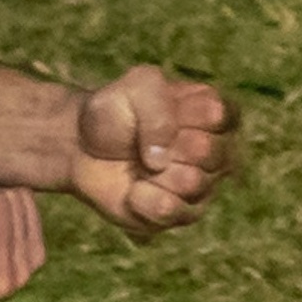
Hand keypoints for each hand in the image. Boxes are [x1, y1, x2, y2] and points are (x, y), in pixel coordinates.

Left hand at [71, 65, 238, 237]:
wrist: (81, 147)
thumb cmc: (114, 112)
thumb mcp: (135, 86)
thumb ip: (157, 108)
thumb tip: (162, 161)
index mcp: (214, 113)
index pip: (220, 116)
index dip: (182, 115)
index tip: (154, 110)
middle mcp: (216, 152)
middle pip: (209, 152)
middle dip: (167, 145)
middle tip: (142, 142)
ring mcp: (202, 185)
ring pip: (192, 183)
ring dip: (154, 174)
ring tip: (140, 166)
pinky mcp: (180, 214)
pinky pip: (170, 211)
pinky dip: (142, 199)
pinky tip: (132, 191)